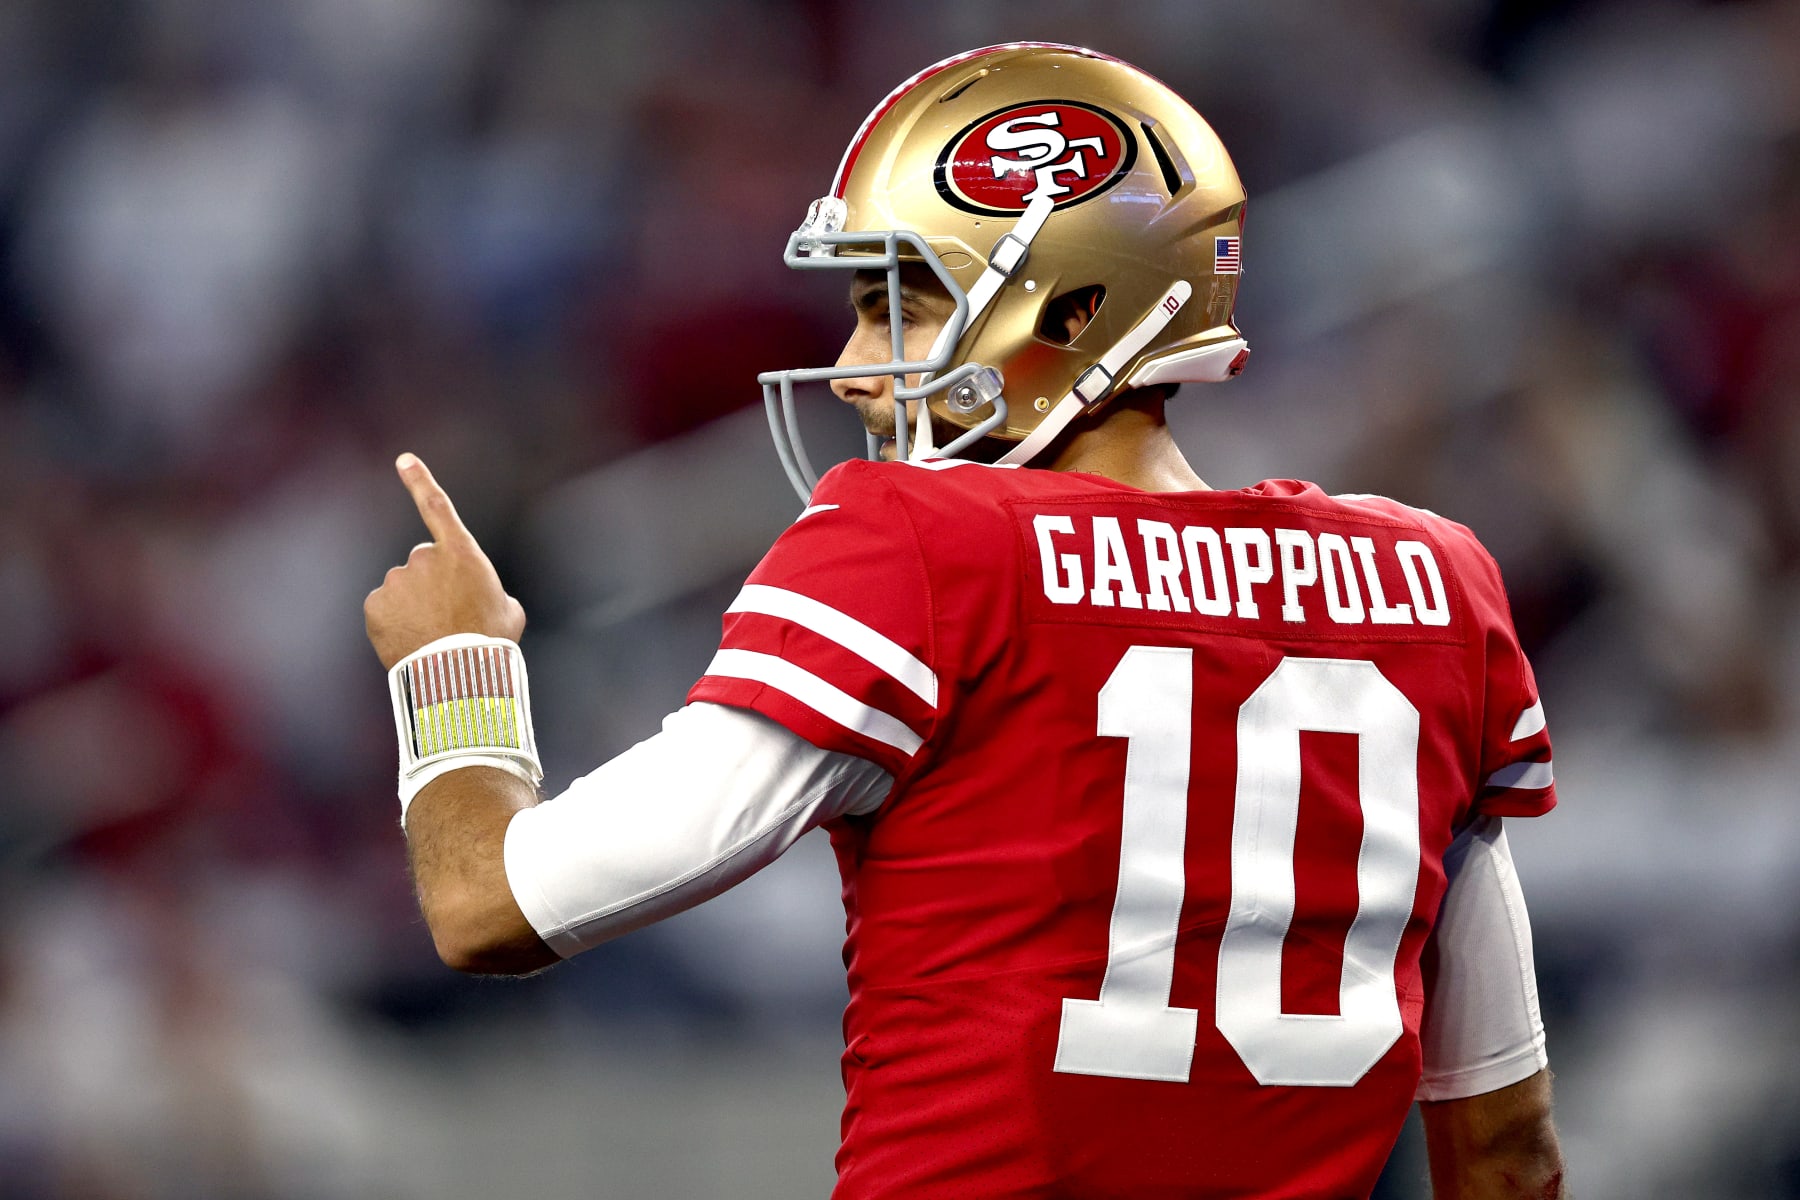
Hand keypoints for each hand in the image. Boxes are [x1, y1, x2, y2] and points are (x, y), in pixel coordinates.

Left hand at [364, 453, 525, 669]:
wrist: (458, 672)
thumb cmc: (491, 642)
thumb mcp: (508, 612)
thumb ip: (491, 593)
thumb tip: (486, 599)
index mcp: (461, 552)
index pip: (436, 506)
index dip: (419, 480)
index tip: (403, 459)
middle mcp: (423, 558)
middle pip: (423, 565)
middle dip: (431, 584)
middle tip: (448, 616)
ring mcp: (397, 580)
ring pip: (403, 589)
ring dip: (413, 605)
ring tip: (432, 635)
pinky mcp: (376, 604)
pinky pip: (384, 609)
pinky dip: (394, 622)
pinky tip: (411, 640)